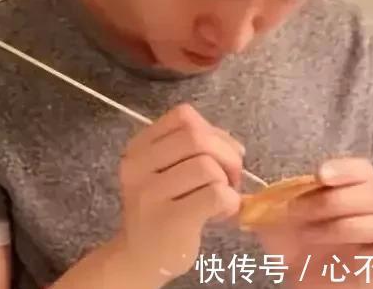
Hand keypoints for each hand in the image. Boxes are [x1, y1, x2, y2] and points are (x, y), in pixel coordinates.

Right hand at [113, 104, 243, 283]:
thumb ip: (194, 149)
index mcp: (138, 147)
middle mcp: (137, 165)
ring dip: (227, 183)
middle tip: (229, 179)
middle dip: (226, 156)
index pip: (183, 116)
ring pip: (208, 166)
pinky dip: (230, 203)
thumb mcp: (165, 170)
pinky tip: (220, 214)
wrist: (141, 256)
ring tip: (221, 199)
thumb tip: (234, 146)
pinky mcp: (170, 219)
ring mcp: (150, 192)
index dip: (212, 131)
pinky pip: (217, 195)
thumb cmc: (162, 209)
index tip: (217, 155)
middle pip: (197, 138)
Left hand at [254, 158, 372, 286]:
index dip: (344, 169)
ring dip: (342, 227)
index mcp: (348, 193)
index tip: (319, 175)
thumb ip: (261, 207)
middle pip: (370, 193)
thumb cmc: (299, 251)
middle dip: (329, 202)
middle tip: (296, 213)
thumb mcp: (274, 227)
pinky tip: (360, 255)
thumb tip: (237, 195)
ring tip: (312, 237)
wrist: (315, 286)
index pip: (361, 170)